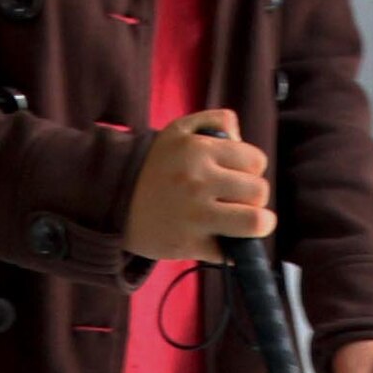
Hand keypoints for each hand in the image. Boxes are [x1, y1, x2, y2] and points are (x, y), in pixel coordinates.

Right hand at [122, 108, 269, 263]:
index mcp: (199, 150)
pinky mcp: (187, 245)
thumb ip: (215, 120)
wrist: (113, 199)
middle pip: (259, 192)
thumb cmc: (154, 165)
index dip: (252, 169)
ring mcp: (194, 215)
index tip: (238, 176)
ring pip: (255, 222)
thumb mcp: (179, 130)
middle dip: (254, 197)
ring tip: (244, 222)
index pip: (256, 161)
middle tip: (238, 200)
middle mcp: (198, 181)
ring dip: (256, 224)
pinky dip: (231, 250)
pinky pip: (230, 252)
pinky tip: (222, 241)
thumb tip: (241, 134)